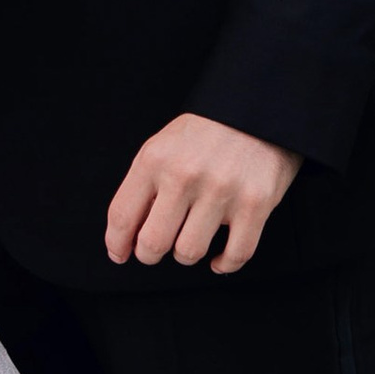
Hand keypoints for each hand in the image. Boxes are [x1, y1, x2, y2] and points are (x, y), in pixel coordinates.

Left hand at [104, 113, 298, 272]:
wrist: (257, 109)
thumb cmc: (205, 134)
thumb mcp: (162, 147)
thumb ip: (143, 187)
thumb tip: (125, 237)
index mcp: (155, 159)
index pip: (123, 216)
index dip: (117, 243)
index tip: (120, 253)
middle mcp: (185, 175)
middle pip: (153, 243)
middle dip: (149, 254)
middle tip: (155, 250)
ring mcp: (221, 190)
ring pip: (189, 252)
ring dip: (186, 254)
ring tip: (190, 241)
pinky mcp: (255, 204)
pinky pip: (235, 254)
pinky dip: (224, 264)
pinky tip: (218, 258)